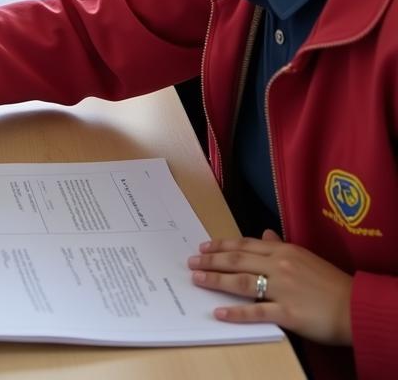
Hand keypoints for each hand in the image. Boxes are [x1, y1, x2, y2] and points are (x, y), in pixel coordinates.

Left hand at [188, 230, 353, 345]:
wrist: (355, 307)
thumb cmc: (331, 283)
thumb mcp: (306, 257)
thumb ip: (281, 246)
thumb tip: (265, 234)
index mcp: (283, 250)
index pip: (244, 245)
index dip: (221, 245)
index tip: (203, 246)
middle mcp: (279, 265)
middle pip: (237, 260)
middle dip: (211, 260)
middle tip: (191, 262)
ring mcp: (282, 288)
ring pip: (241, 281)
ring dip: (216, 280)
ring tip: (197, 279)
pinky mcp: (287, 312)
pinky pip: (256, 311)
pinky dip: (236, 312)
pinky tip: (219, 312)